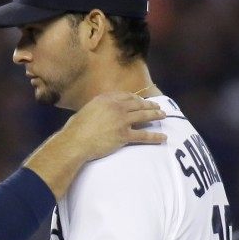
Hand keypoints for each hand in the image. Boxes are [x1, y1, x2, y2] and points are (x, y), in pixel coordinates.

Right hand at [24, 92, 166, 198]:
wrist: (75, 143)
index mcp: (106, 99)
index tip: (141, 101)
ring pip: (144, 116)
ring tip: (163, 115)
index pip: (126, 96)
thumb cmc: (74, 130)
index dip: (136, 98)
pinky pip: (143, 136)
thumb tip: (98, 112)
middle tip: (157, 107)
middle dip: (149, 105)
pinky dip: (155, 137)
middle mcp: (116, 107)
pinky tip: (163, 137)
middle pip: (138, 104)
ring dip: (156, 115)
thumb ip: (96, 109)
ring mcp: (121, 121)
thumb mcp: (85, 111)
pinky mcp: (124, 136)